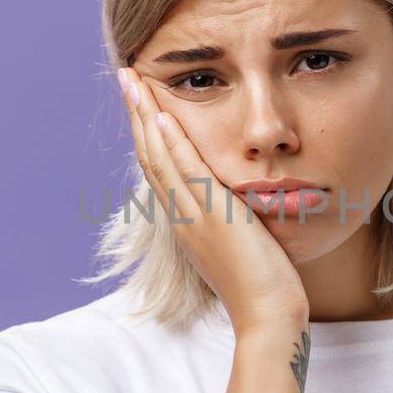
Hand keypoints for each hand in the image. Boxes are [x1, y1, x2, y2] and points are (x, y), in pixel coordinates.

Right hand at [118, 65, 309, 334]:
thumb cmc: (262, 286)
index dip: (146, 131)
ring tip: (133, 80)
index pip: (158, 167)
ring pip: (160, 157)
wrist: (267, 317)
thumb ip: (230, 219)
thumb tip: (236, 201)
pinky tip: (164, 115)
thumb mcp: (238, 245)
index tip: (140, 100)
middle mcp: (181, 217)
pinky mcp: (214, 216)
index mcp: (185, 222)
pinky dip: (173, 143)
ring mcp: (194, 216)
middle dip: (136, 112)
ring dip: (146, 115)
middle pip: (149, 155)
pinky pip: (187, 172)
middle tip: (126, 76)